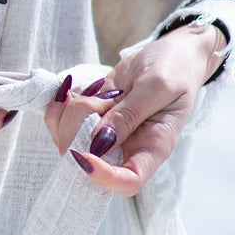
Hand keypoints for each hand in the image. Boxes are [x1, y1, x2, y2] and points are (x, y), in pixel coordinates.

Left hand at [42, 23, 226, 195]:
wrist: (173, 53)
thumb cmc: (175, 69)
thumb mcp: (157, 85)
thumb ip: (130, 113)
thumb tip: (100, 141)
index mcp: (153, 146)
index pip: (129, 181)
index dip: (104, 177)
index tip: (85, 155)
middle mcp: (128, 146)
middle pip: (91, 161)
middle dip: (78, 132)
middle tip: (95, 100)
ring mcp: (107, 131)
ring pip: (70, 140)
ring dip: (70, 114)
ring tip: (94, 92)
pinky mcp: (94, 114)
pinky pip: (63, 121)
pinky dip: (59, 106)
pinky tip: (69, 90)